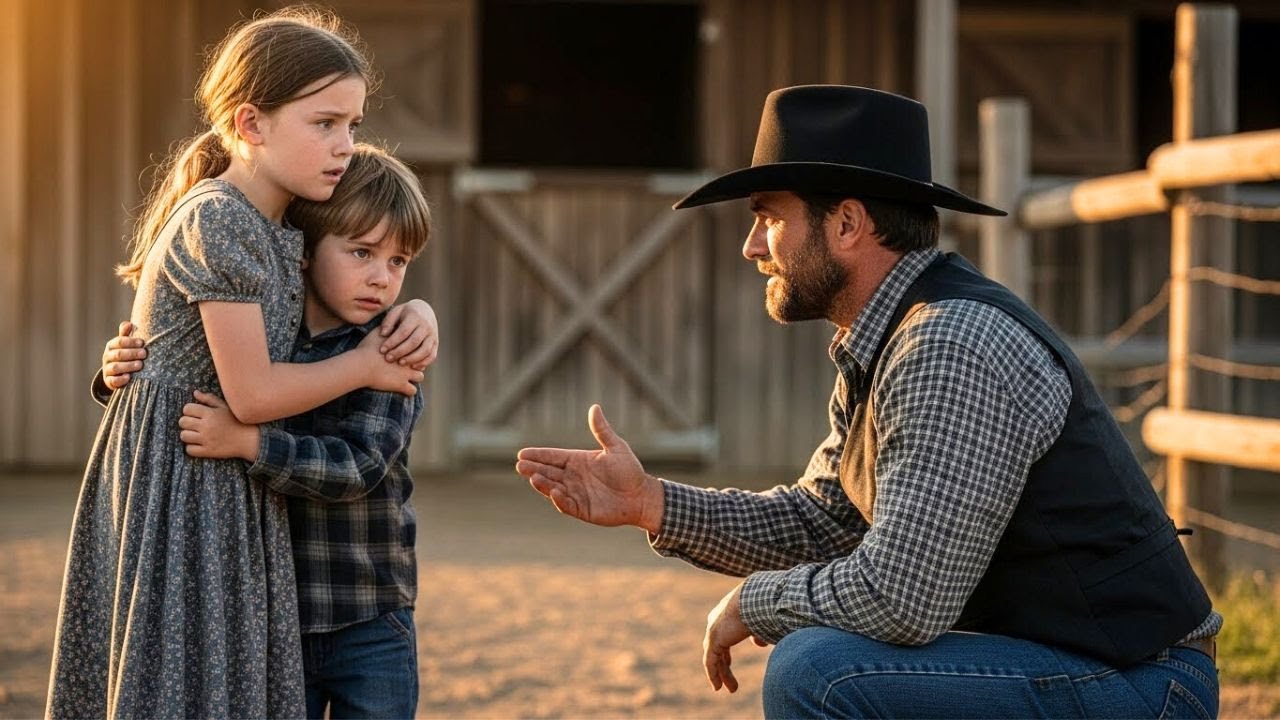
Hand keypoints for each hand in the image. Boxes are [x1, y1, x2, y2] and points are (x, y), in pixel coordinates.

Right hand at [102, 321, 146, 389]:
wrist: (118, 373)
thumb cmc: (126, 354)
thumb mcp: (126, 344)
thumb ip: (126, 334)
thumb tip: (128, 323)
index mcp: (111, 346)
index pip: (119, 342)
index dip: (130, 341)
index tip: (142, 342)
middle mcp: (107, 357)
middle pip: (118, 354)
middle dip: (132, 353)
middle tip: (144, 354)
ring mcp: (107, 369)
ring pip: (115, 367)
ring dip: (128, 366)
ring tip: (140, 365)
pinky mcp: (109, 381)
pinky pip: (113, 381)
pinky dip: (120, 379)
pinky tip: (129, 377)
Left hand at [179, 390, 259, 460]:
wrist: (249, 439)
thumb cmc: (237, 421)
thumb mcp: (225, 407)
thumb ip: (209, 399)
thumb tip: (195, 393)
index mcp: (210, 413)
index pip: (187, 409)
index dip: (188, 410)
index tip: (194, 414)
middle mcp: (207, 426)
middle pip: (182, 422)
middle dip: (186, 422)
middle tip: (194, 424)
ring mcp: (207, 439)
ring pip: (184, 436)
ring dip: (187, 435)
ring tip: (195, 434)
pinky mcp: (208, 451)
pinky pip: (189, 450)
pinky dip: (191, 447)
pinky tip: (198, 444)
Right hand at [358, 330, 424, 395]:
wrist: (361, 365)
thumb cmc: (366, 349)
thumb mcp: (376, 334)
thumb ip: (385, 329)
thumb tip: (388, 325)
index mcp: (403, 347)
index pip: (416, 348)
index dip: (412, 352)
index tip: (405, 354)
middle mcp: (408, 359)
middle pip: (420, 361)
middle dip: (416, 364)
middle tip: (409, 366)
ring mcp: (406, 373)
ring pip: (420, 377)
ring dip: (414, 378)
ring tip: (406, 379)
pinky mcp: (401, 385)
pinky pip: (412, 391)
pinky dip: (408, 391)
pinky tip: (402, 389)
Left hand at [379, 299, 437, 369]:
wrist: (425, 311)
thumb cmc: (405, 313)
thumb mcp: (396, 312)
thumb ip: (388, 322)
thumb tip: (383, 334)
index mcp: (415, 317)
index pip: (403, 332)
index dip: (392, 342)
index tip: (382, 350)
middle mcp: (426, 326)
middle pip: (414, 342)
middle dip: (400, 352)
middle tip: (388, 358)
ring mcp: (433, 335)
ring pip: (424, 350)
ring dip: (412, 359)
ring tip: (400, 363)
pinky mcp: (435, 343)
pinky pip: (432, 355)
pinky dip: (423, 363)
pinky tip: (412, 366)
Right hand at [515, 404, 663, 531]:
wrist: (641, 496)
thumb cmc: (629, 470)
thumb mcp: (616, 447)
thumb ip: (602, 431)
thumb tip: (594, 407)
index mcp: (578, 461)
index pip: (553, 457)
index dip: (538, 455)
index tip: (522, 453)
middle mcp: (573, 477)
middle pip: (548, 472)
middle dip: (533, 469)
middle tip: (520, 465)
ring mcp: (576, 493)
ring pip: (553, 488)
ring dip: (543, 483)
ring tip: (533, 477)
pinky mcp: (581, 509)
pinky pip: (567, 504)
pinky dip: (559, 499)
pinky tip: (554, 492)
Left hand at [703, 583, 756, 692]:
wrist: (756, 599)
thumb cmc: (763, 605)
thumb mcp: (761, 620)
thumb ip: (758, 632)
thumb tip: (760, 644)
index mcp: (727, 614)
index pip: (725, 635)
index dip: (727, 650)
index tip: (730, 664)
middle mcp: (717, 621)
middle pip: (718, 648)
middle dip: (724, 664)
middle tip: (730, 680)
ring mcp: (713, 630)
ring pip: (714, 657)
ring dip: (722, 674)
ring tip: (731, 690)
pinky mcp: (713, 639)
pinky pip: (710, 662)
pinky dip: (713, 675)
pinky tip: (718, 688)